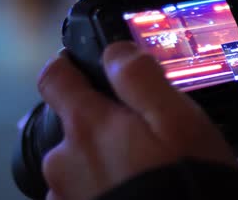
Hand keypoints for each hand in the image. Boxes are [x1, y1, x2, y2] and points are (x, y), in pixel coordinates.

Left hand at [38, 42, 236, 199]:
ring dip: (101, 158)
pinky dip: (102, 186)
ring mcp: (68, 193)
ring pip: (78, 161)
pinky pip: (83, 192)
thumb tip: (116, 52)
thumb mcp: (176, 118)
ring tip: (141, 167)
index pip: (54, 77)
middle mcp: (66, 160)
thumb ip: (140, 77)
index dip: (67, 64)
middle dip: (100, 121)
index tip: (82, 64)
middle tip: (140, 132)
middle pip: (70, 123)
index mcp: (88, 126)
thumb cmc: (183, 178)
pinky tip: (132, 190)